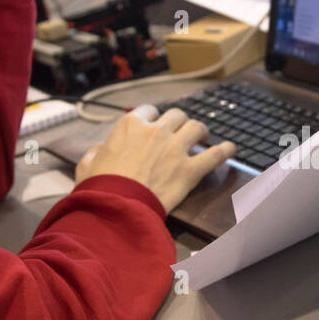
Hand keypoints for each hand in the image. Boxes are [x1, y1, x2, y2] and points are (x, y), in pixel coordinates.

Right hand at [75, 108, 235, 213]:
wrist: (116, 208)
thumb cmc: (99, 187)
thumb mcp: (87, 164)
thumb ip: (95, 151)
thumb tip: (99, 149)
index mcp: (130, 126)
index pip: (148, 111)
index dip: (152, 119)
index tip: (155, 126)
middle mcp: (155, 132)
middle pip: (176, 115)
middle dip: (178, 123)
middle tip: (180, 133)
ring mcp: (175, 149)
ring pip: (196, 128)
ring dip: (200, 131)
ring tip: (202, 138)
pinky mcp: (190, 170)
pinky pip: (215, 155)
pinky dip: (225, 151)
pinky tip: (231, 149)